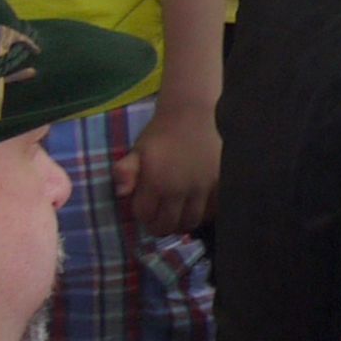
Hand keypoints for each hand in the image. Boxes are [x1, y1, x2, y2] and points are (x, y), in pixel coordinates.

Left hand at [120, 99, 218, 235]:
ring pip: (192, 221)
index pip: (145, 215)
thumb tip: (121, 193)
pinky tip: (197, 205)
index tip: (144, 209)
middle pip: (169, 224)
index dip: (142, 215)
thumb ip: (125, 172)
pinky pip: (213, 210)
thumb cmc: (161, 134)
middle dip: (160, 225)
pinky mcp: (220, 184)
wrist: (193, 115)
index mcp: (156, 183)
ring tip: (178, 215)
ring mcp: (202, 188)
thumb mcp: (137, 151)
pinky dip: (204, 213)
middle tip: (160, 218)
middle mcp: (180, 189)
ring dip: (182, 223)